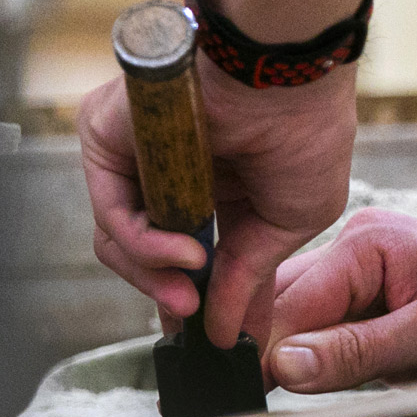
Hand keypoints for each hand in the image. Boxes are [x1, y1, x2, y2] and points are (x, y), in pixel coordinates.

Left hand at [80, 59, 358, 346]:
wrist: (286, 76)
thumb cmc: (308, 131)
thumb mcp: (291, 221)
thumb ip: (250, 278)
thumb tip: (227, 336)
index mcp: (219, 182)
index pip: (189, 253)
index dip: (196, 299)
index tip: (209, 340)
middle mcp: (173, 168)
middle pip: (146, 254)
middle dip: (170, 297)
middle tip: (196, 325)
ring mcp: (138, 156)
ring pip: (121, 241)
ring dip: (155, 278)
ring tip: (193, 291)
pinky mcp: (108, 142)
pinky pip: (113, 214)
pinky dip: (146, 246)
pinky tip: (186, 257)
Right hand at [265, 211, 416, 390]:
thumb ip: (359, 351)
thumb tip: (281, 365)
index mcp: (368, 243)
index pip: (283, 304)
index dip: (260, 352)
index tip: (246, 396)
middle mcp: (361, 252)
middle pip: (284, 311)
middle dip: (276, 356)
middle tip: (272, 404)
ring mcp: (371, 280)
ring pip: (305, 329)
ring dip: (307, 364)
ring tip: (330, 391)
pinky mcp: (384, 310)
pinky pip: (336, 339)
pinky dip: (334, 365)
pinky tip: (350, 382)